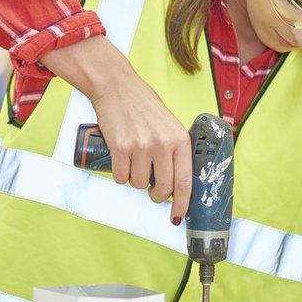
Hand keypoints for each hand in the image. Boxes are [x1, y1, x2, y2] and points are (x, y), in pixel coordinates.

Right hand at [90, 72, 192, 222]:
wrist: (117, 87)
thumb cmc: (142, 104)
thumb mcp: (168, 125)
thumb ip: (173, 149)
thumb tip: (173, 180)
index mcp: (179, 139)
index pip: (185, 181)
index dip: (182, 203)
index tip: (178, 214)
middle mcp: (162, 144)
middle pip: (162, 188)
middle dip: (156, 195)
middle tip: (151, 190)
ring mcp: (141, 146)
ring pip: (138, 183)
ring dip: (134, 181)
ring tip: (133, 164)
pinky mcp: (120, 148)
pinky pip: (121, 177)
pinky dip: (120, 176)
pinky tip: (121, 163)